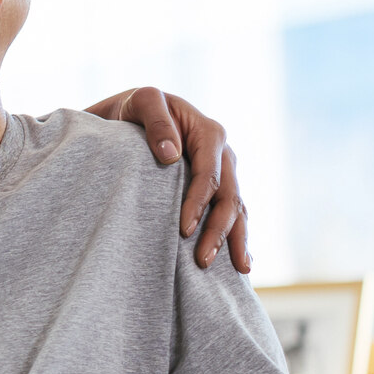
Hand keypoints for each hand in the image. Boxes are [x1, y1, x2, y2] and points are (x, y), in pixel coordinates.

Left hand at [85, 86, 249, 271]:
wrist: (133, 114)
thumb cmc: (135, 108)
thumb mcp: (142, 102)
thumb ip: (156, 122)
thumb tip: (170, 155)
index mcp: (209, 133)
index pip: (209, 174)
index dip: (198, 203)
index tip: (183, 230)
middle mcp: (223, 154)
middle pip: (229, 196)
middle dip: (219, 231)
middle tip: (203, 261)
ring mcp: (223, 172)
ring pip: (237, 208)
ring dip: (234, 239)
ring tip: (238, 270)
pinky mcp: (216, 187)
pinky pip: (233, 213)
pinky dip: (237, 236)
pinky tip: (240, 263)